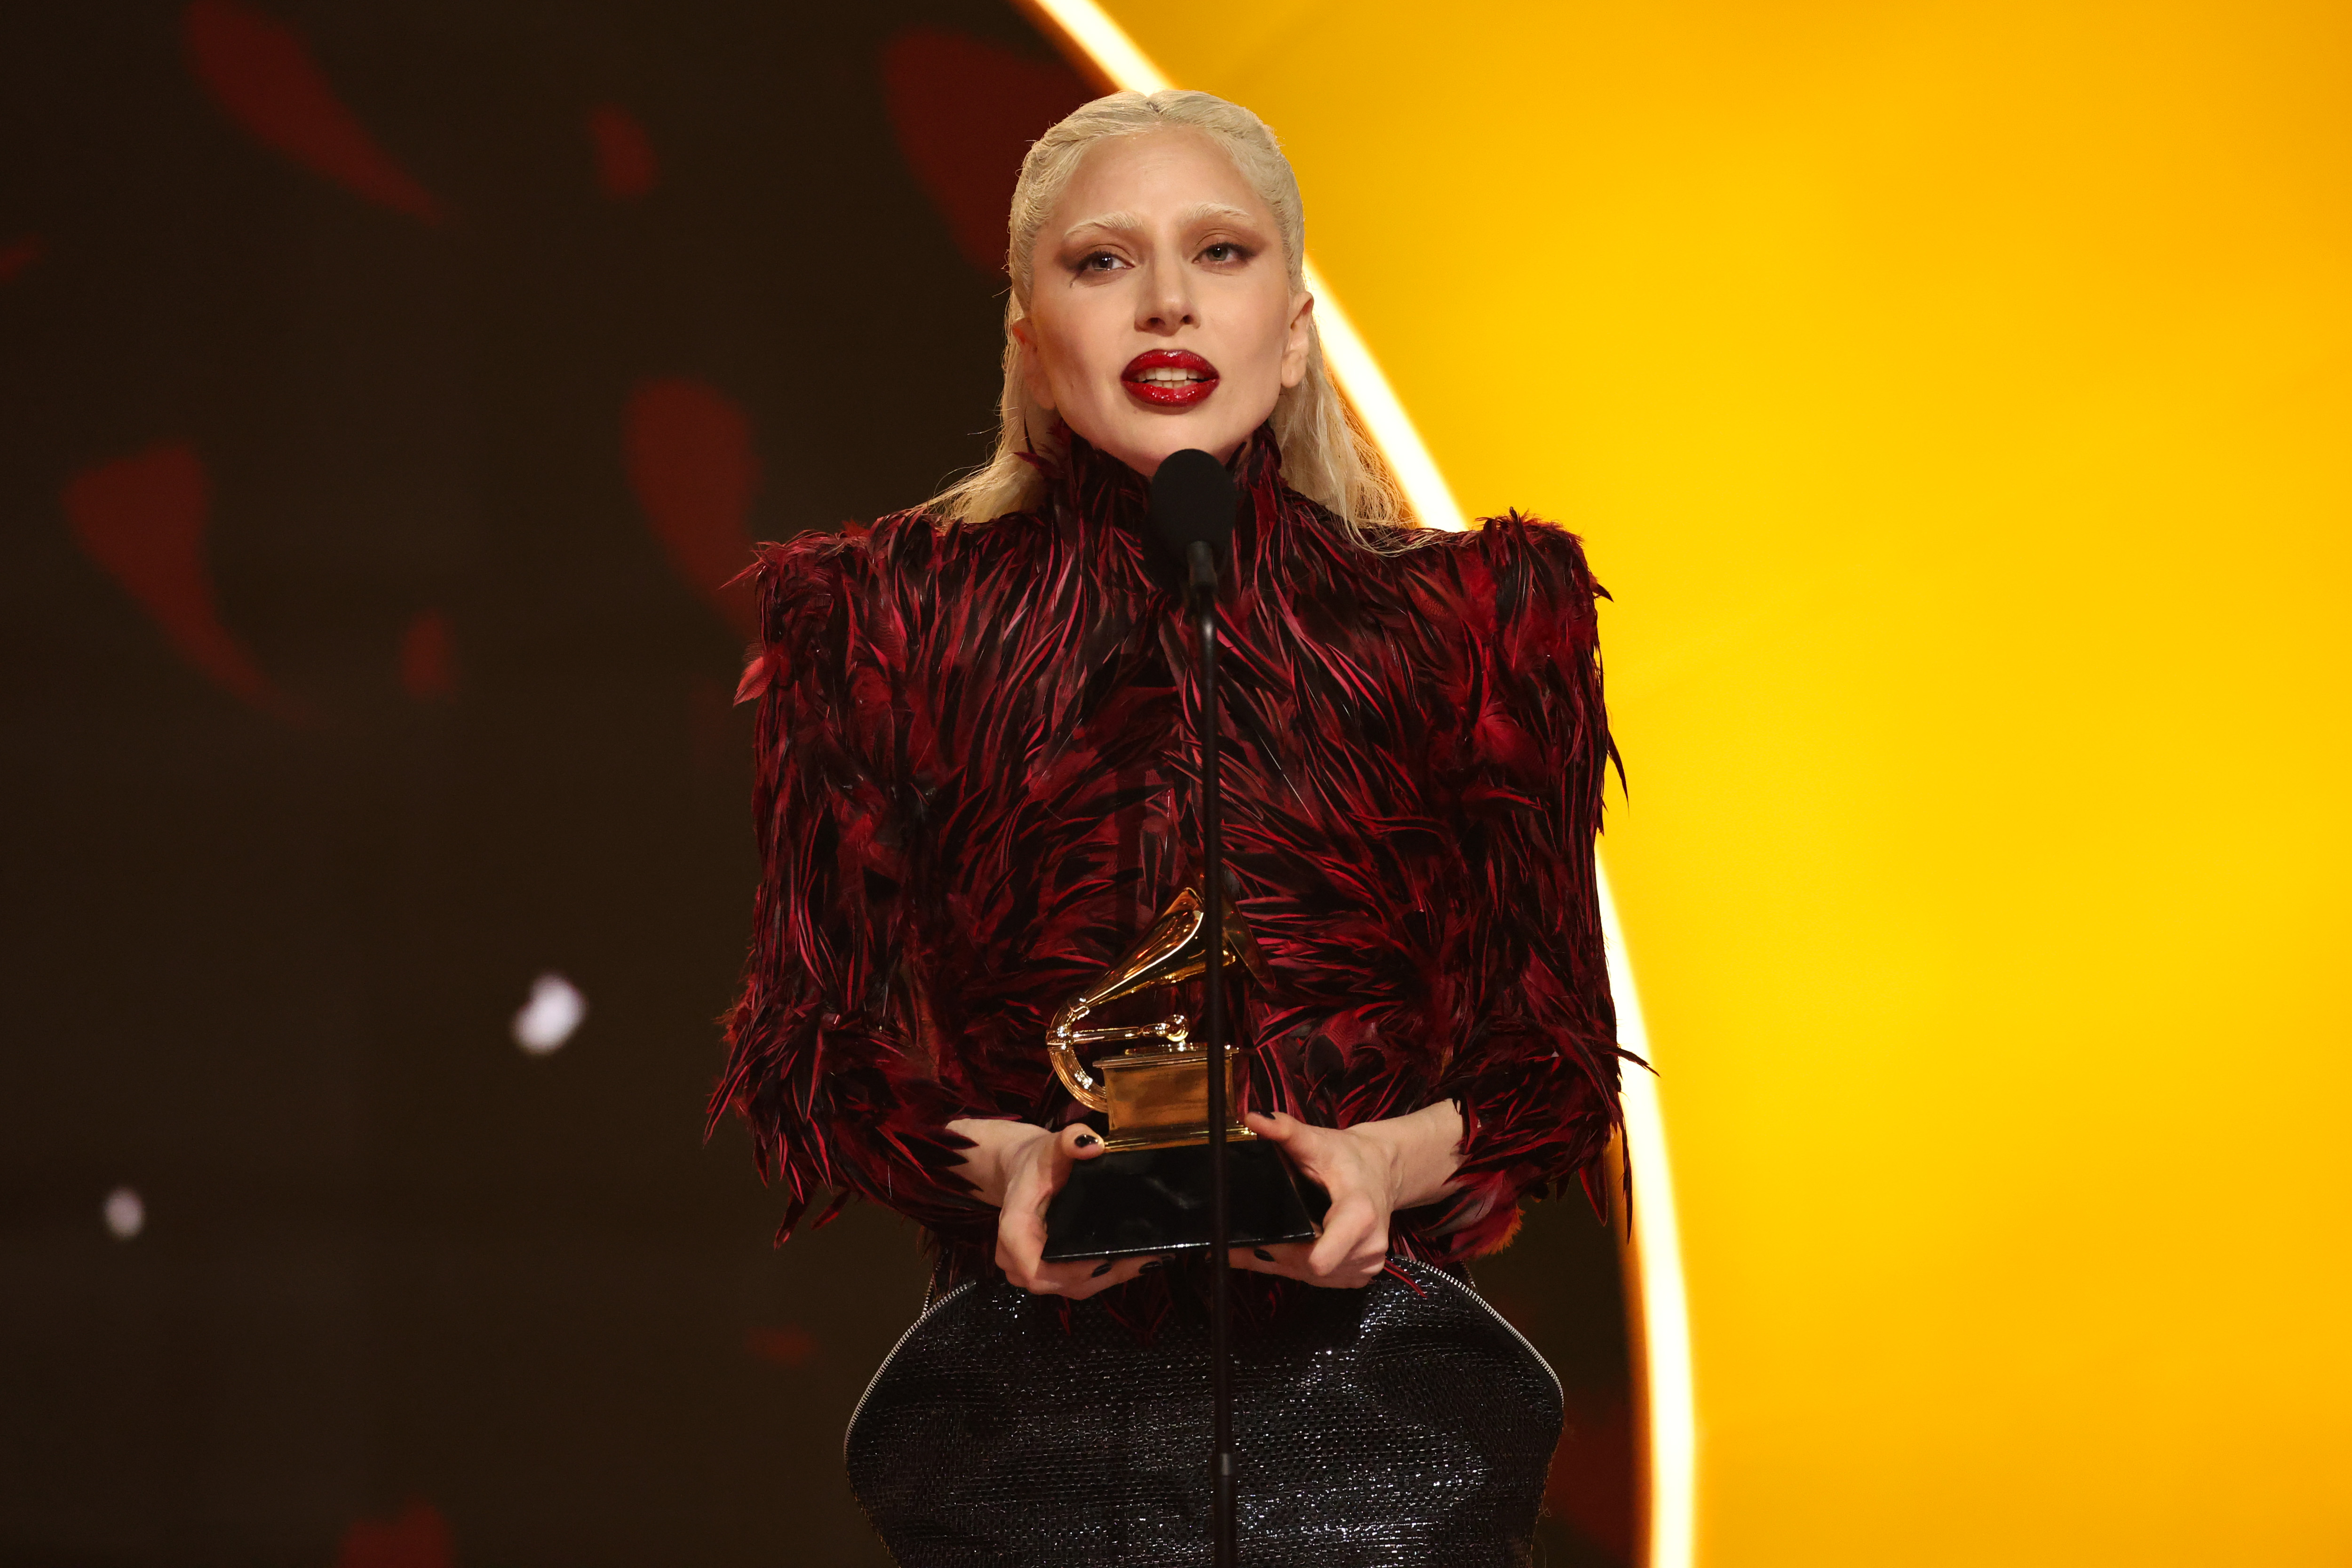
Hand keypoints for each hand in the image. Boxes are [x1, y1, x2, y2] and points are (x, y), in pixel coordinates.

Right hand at [951, 1119, 1159, 1299]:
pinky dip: (1099, 1276)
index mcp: (1014, 1228)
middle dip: (1101, 1275)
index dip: (1070, 1272)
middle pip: (1057, 1283)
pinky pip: (1070, 1283)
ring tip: (1143, 1260)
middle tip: (1143, 1258)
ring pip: (1068, 1287)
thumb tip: (1093, 1145)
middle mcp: (1015, 1256)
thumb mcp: (1051, 1144)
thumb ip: (1069, 1140)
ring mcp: (1028, 1269)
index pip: (1034, 1268)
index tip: (1107, 1258)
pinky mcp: (1044, 1271)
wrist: (1022, 1170)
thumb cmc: (1037, 1161)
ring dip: (1104, 1278)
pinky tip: (1128, 1262)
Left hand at [1230, 1103, 1462, 1289]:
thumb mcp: (1318, 1140)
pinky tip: (1282, 1251)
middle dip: (1274, 1255)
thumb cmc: (1349, 1156)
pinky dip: (1298, 1268)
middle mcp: (1368, 1247)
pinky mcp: (1361, 1274)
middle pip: (1307, 1267)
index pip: (1322, 1257)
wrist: (1383, 1171)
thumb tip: (1252, 1118)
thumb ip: (1286, 1130)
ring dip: (1282, 1263)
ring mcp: (1367, 1265)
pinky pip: (1321, 1281)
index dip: (1287, 1253)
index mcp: (1359, 1215)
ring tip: (1254, 1246)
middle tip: (1236, 1245)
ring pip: (1310, 1277)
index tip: (1257, 1242)